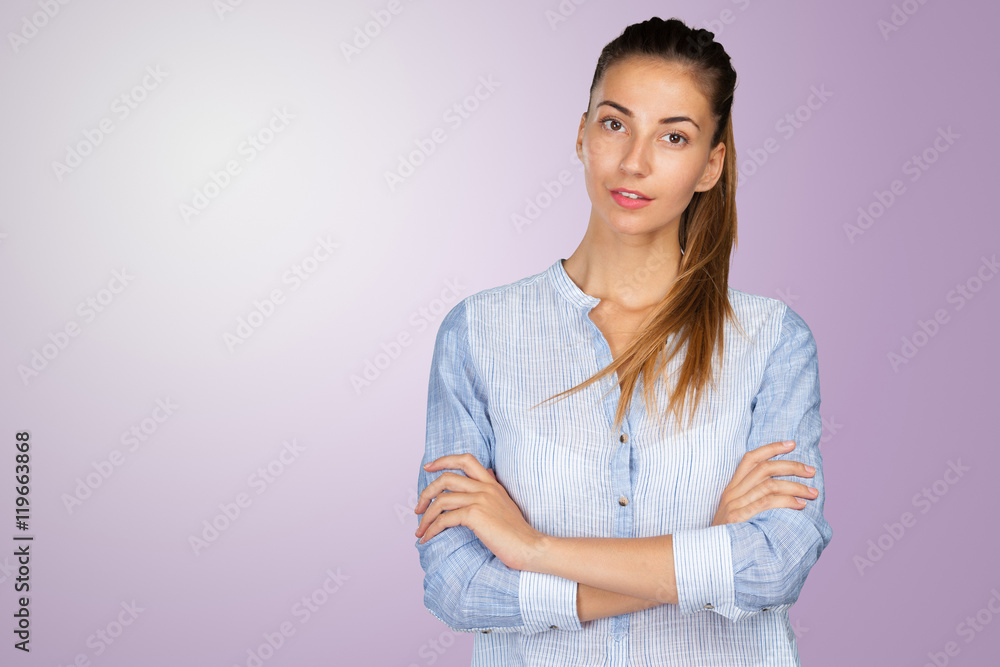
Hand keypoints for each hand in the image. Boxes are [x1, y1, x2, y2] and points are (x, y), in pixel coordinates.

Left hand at [414, 453, 545, 570]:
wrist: (531, 548)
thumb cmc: (517, 533)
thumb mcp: (505, 504)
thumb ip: (493, 489)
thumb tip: (487, 472)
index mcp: (492, 484)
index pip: (465, 460)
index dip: (443, 460)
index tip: (427, 468)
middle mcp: (485, 488)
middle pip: (446, 478)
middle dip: (426, 492)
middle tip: (418, 508)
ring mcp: (480, 500)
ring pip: (441, 500)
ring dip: (425, 516)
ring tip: (420, 530)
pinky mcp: (475, 515)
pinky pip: (444, 519)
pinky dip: (431, 529)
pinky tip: (427, 538)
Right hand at [711, 440, 817, 526]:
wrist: (708, 554)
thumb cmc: (728, 536)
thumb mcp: (734, 513)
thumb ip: (751, 501)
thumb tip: (781, 493)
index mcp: (732, 488)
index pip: (750, 459)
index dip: (771, 448)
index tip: (791, 444)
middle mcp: (733, 493)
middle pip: (764, 468)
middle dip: (791, 466)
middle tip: (811, 471)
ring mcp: (735, 505)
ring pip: (769, 484)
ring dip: (795, 486)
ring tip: (812, 492)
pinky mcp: (739, 518)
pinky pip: (767, 503)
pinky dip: (787, 501)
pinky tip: (801, 505)